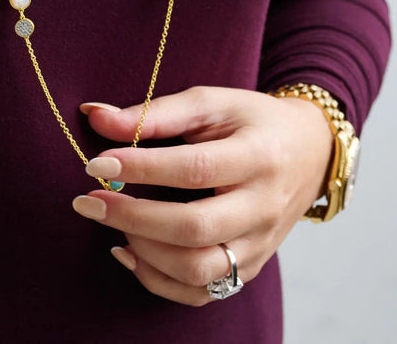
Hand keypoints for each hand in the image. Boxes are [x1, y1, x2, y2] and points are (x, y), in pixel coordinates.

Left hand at [71, 85, 333, 305]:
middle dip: (132, 217)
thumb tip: (93, 115)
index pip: (194, 169)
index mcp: (257, 157)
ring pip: (199, 271)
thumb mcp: (210, 102)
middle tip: (87, 201)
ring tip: (107, 221)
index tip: (96, 163)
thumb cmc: (250, 121)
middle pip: (194, 228)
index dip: (141, 167)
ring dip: (143, 251)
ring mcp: (259, 245)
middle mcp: (262, 208)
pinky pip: (203, 293)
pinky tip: (128, 250)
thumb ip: (154, 113)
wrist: (308, 152)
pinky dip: (158, 280)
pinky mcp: (250, 268)